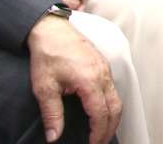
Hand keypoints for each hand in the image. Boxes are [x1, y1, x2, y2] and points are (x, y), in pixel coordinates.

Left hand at [26, 12, 121, 143]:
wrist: (52, 29)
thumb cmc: (48, 55)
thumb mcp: (44, 87)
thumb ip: (52, 114)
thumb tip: (54, 136)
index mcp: (89, 81)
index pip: (101, 113)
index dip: (98, 132)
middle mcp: (102, 75)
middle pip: (116, 107)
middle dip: (110, 128)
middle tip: (100, 142)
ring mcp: (105, 68)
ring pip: (117, 98)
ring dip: (113, 117)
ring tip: (102, 131)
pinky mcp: (103, 65)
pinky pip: (114, 88)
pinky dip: (112, 104)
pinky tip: (102, 110)